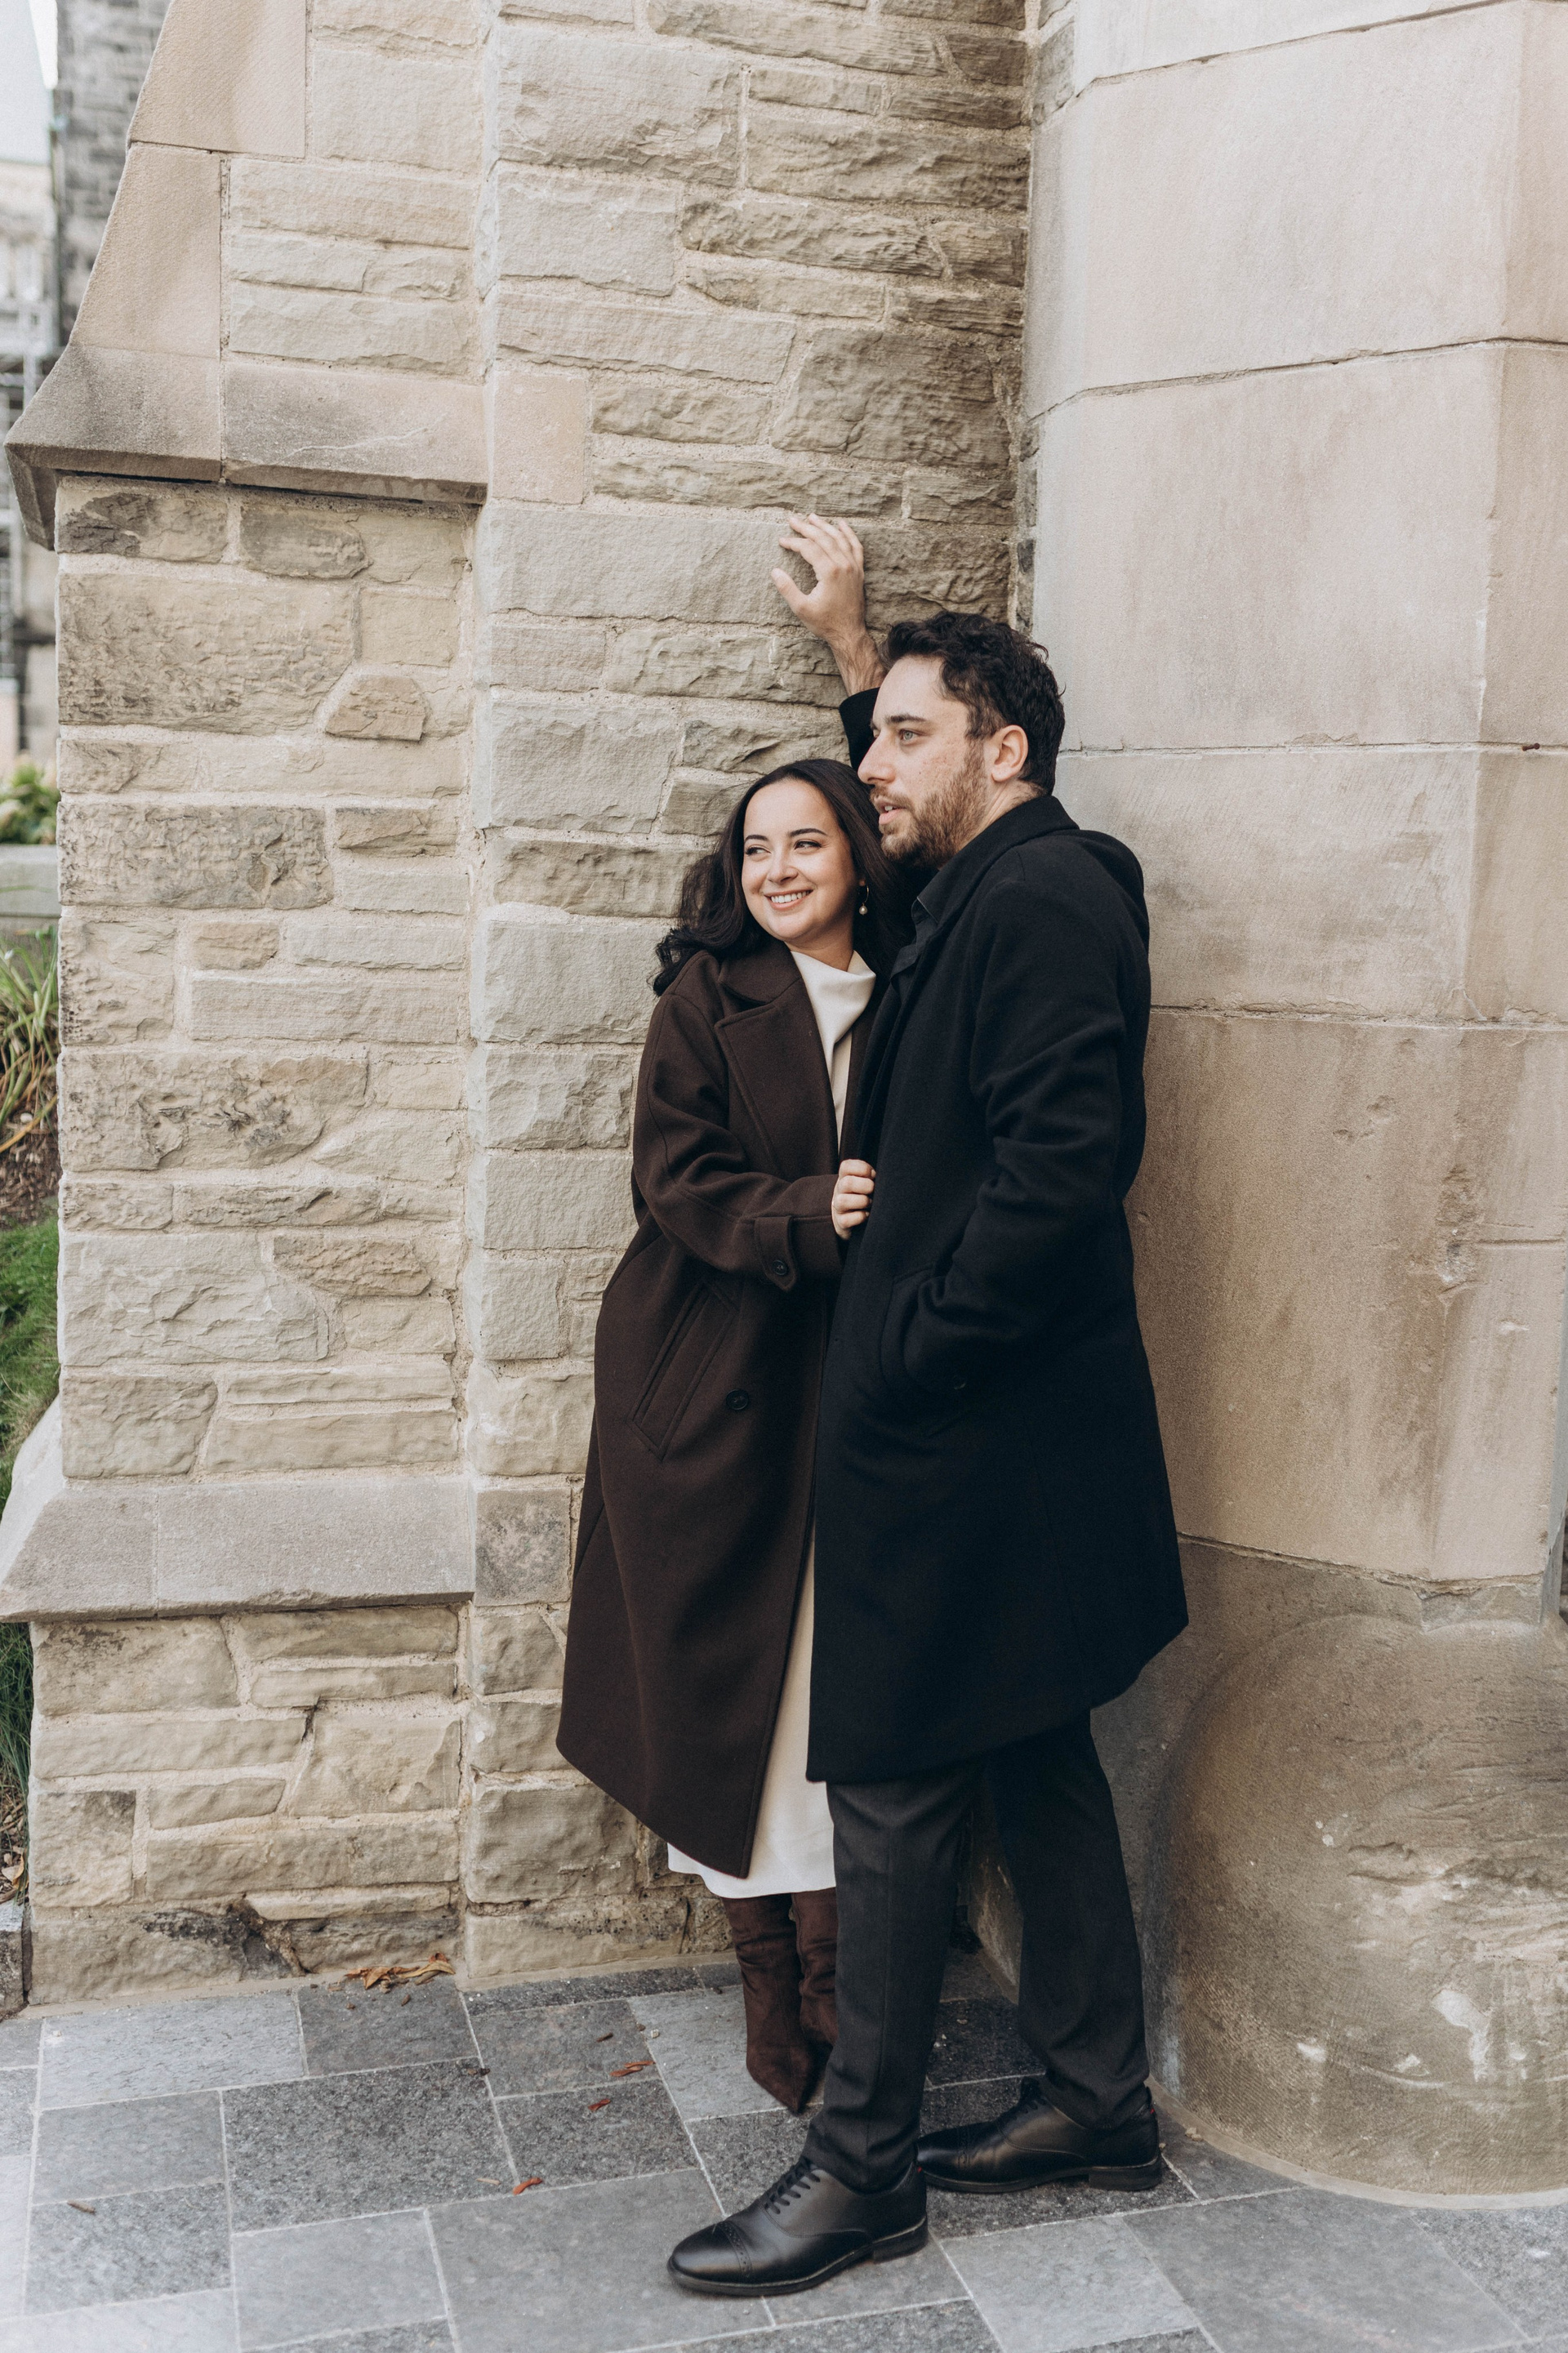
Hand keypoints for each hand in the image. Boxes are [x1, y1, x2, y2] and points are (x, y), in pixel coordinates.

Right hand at [772, 515, 885, 695]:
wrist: (849, 633)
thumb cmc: (825, 623)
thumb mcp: (801, 608)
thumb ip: (787, 588)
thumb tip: (775, 572)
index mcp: (829, 572)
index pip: (809, 548)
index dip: (793, 542)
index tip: (782, 541)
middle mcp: (843, 565)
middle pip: (823, 538)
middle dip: (806, 528)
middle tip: (792, 520)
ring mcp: (853, 567)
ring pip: (839, 538)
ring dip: (825, 526)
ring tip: (812, 517)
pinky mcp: (858, 571)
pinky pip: (855, 546)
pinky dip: (848, 534)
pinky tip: (841, 525)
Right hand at [832, 1158, 875, 1239]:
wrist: (852, 1219)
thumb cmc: (864, 1195)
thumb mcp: (866, 1181)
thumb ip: (871, 1175)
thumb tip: (883, 1176)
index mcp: (844, 1177)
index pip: (846, 1166)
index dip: (863, 1169)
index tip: (873, 1175)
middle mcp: (838, 1190)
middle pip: (847, 1183)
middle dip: (866, 1186)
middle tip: (873, 1190)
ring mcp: (837, 1206)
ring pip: (843, 1201)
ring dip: (862, 1202)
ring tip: (870, 1203)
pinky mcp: (841, 1222)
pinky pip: (847, 1220)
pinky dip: (860, 1217)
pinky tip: (867, 1215)